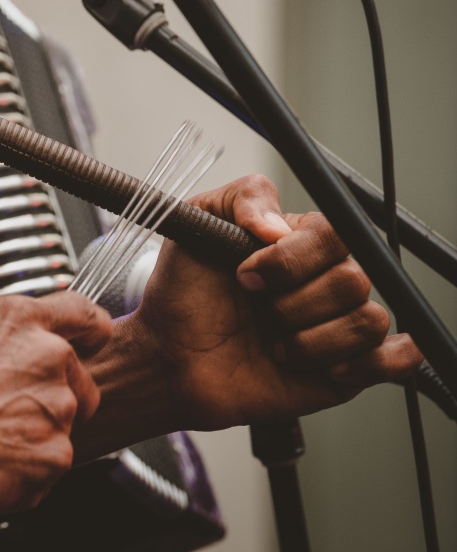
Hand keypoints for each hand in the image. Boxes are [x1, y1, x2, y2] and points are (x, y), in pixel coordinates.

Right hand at [0, 292, 112, 519]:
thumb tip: (5, 339)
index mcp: (21, 322)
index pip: (84, 315)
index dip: (89, 332)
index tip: (90, 342)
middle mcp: (49, 358)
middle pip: (79, 380)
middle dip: (53, 396)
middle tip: (8, 410)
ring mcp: (58, 408)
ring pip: (63, 423)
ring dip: (36, 431)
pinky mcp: (56, 455)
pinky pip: (50, 461)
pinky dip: (27, 467)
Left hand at [133, 174, 421, 430]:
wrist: (171, 357)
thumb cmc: (184, 294)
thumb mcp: (198, 226)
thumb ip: (241, 199)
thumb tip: (278, 225)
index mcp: (299, 243)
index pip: (335, 233)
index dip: (292, 259)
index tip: (244, 275)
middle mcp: (326, 280)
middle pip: (355, 279)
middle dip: (293, 304)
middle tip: (258, 314)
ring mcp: (338, 325)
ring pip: (369, 321)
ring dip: (312, 340)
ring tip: (275, 347)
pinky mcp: (347, 369)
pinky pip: (397, 359)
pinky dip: (368, 363)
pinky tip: (325, 368)